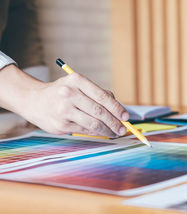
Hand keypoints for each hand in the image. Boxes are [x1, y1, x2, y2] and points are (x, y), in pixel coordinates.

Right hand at [0, 65, 128, 137]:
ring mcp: (64, 110)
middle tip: (122, 129)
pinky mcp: (61, 124)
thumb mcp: (78, 85)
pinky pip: (85, 130)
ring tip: (115, 133)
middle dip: (115, 122)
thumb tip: (119, 109)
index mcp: (77, 80)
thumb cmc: (63, 92)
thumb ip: (98, 93)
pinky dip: (96, 133)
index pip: (103, 96)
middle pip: (100, 112)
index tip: (126, 116)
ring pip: (94, 124)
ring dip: (108, 130)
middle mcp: (69, 94)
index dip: (117, 108)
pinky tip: (102, 133)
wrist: (34, 100)